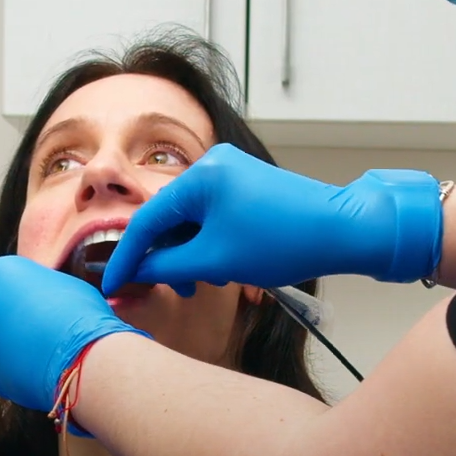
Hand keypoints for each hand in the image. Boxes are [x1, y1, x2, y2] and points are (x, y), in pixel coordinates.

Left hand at [0, 256, 149, 413]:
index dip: (31, 291)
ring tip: (43, 348)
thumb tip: (43, 296)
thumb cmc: (78, 314)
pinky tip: (38, 365)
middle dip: (15, 315)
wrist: (77, 356)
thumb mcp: (65, 283)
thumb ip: (43, 286)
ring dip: (13, 340)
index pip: (10, 278)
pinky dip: (14, 363)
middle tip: (42, 325)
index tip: (45, 302)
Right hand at [102, 143, 443, 295]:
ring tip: (202, 284)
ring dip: (188, 254)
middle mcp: (213, 164)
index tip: (111, 284)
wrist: (344, 230)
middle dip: (165, 258)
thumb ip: (166, 267)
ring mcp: (231, 172)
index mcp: (201, 175)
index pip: (147, 219)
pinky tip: (219, 269)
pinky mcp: (246, 185)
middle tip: (166, 291)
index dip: (127, 257)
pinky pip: (211, 215)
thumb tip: (133, 273)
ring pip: (190, 219)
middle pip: (168, 217)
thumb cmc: (283, 242)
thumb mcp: (215, 261)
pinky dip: (207, 243)